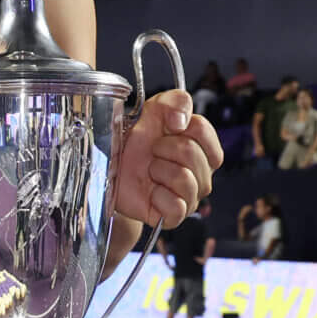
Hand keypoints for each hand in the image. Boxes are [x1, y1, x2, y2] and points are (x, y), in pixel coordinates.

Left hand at [111, 90, 220, 224]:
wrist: (113, 167)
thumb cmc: (138, 140)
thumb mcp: (155, 109)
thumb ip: (177, 101)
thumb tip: (181, 121)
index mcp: (204, 147)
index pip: (204, 131)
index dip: (180, 126)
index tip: (166, 128)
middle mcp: (202, 173)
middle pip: (193, 154)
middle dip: (164, 147)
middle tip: (153, 151)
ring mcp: (191, 196)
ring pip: (185, 179)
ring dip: (159, 170)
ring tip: (151, 170)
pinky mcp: (174, 216)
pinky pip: (176, 207)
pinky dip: (158, 196)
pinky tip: (151, 191)